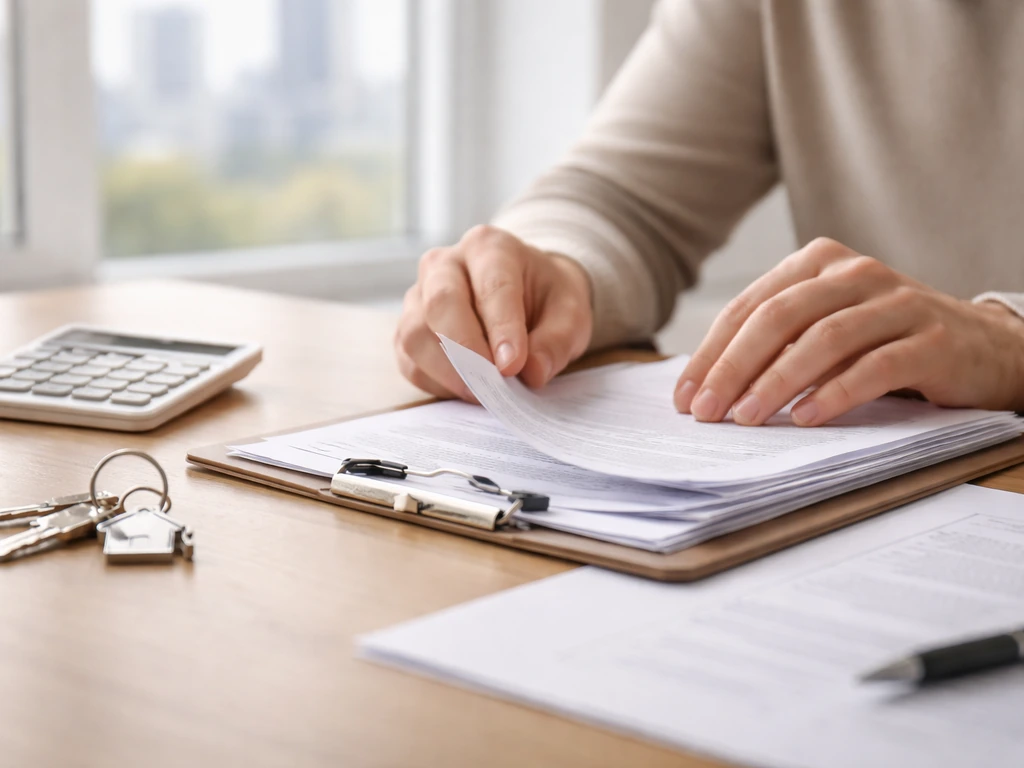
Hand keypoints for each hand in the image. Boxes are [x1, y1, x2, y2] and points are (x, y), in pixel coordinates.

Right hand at [395, 225, 593, 399]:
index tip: (513, 366)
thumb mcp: (571, 312)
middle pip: (441, 303)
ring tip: (483, 393)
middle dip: (467, 350)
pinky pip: (409, 361)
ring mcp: (418, 296)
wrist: (526, 294)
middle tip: (493, 385)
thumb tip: (533, 373)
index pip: (492, 285)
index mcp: (489, 247)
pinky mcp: (407, 329)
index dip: (502, 328)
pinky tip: (465, 389)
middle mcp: (445, 264)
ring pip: (415, 334)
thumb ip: (558, 340)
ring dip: (448, 372)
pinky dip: (436, 383)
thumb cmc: (546, 299)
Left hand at [674, 237, 1023, 425]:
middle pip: (778, 317)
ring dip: (777, 382)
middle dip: (733, 367)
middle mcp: (855, 274)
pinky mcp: (931, 339)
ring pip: (823, 338)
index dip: (712, 353)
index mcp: (817, 263)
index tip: (684, 396)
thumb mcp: (824, 329)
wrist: (981, 346)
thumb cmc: (882, 341)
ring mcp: (896, 302)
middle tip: (706, 411)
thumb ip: (777, 342)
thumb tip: (708, 386)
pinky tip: (806, 418)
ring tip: (746, 418)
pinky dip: (836, 392)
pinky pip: (875, 365)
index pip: (749, 307)